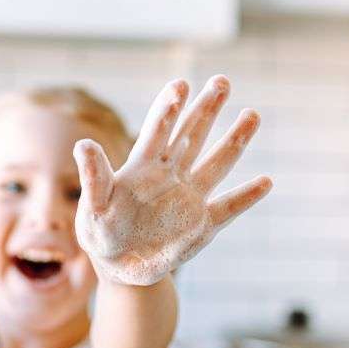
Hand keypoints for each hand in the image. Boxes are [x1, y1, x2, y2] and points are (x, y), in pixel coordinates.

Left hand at [73, 76, 270, 285]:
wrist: (119, 266)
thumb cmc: (101, 232)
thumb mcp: (93, 207)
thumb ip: (94, 178)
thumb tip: (82, 144)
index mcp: (142, 167)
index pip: (157, 131)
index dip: (168, 108)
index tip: (179, 85)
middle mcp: (170, 175)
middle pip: (192, 135)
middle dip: (206, 109)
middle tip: (221, 81)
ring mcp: (189, 197)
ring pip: (217, 162)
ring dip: (235, 140)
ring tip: (252, 114)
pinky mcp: (203, 224)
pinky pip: (228, 207)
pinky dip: (246, 197)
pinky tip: (266, 182)